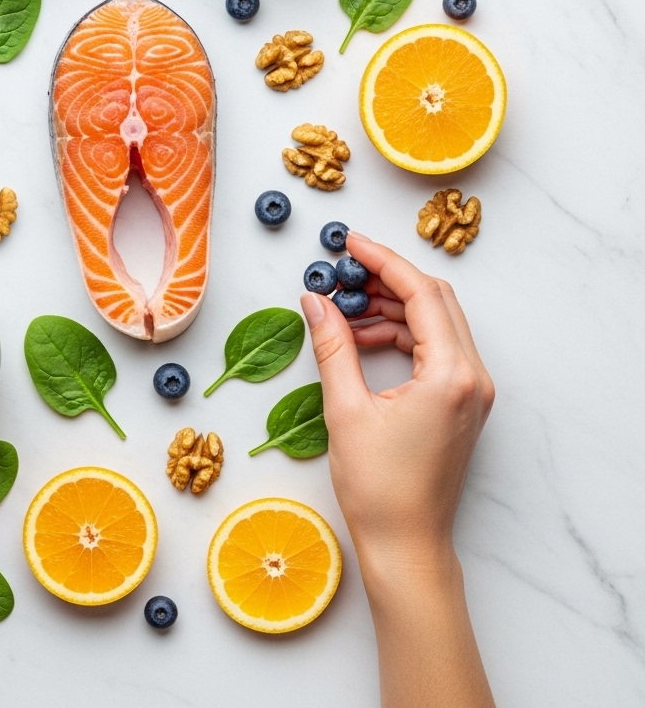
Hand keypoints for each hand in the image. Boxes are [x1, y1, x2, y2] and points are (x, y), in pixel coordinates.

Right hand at [301, 234, 494, 707]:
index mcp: (452, 374)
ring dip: (393, 308)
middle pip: (436, 301)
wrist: (406, 545)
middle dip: (389, 279)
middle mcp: (473, 377)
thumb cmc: (378, 487)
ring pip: (436, 324)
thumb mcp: (345, 409)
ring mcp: (472, 391)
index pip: (421, 294)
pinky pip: (435, 350)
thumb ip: (333, 346)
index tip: (350, 243)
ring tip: (345, 308)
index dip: (383, 261)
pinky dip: (401, 335)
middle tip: (345, 268)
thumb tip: (315, 301)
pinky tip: (363, 339)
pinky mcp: (462, 404)